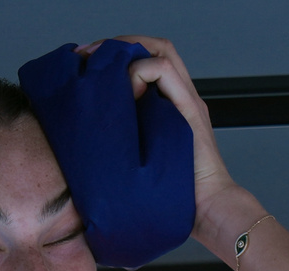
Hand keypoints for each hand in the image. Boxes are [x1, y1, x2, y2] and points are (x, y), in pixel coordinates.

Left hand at [76, 36, 254, 255]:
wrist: (205, 208)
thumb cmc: (173, 195)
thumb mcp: (136, 163)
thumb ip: (122, 144)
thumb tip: (86, 146)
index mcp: (167, 107)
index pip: (145, 61)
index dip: (115, 55)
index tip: (83, 65)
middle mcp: (179, 98)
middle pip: (153, 48)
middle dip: (116, 44)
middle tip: (84, 55)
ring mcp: (186, 100)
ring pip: (160, 51)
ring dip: (127, 50)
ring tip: (99, 61)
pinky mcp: (189, 108)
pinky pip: (163, 70)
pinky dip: (140, 72)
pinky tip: (126, 90)